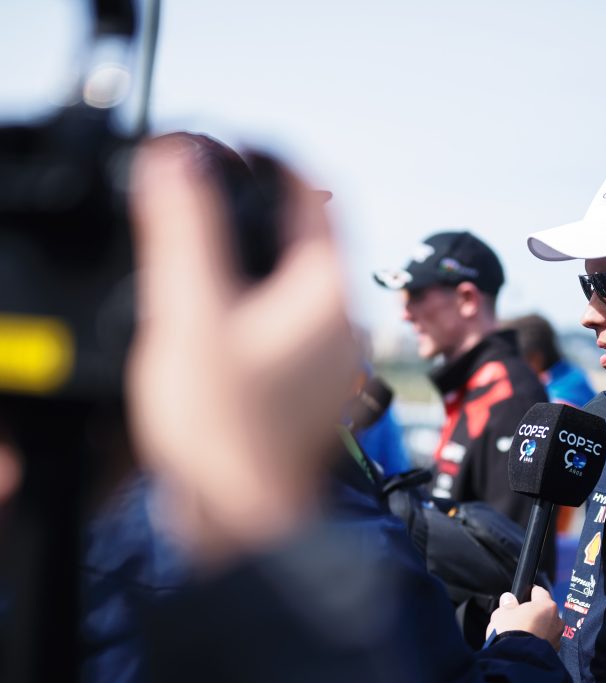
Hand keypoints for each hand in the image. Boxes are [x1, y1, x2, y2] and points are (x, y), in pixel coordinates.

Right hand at [126, 134, 355, 562]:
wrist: (238, 518)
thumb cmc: (221, 430)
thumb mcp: (189, 316)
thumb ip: (183, 231)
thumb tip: (177, 163)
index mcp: (324, 294)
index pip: (316, 195)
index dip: (277, 162)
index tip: (238, 156)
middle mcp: (342, 323)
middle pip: (312, 238)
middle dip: (265, 211)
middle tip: (214, 202)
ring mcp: (335, 361)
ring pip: (303, 283)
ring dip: (264, 261)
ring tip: (213, 258)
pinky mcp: (316, 390)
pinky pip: (295, 324)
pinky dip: (264, 305)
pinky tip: (226, 322)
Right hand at [486, 585, 562, 650]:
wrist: (516, 661)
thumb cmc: (510, 632)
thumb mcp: (502, 613)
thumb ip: (507, 604)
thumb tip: (509, 599)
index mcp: (546, 606)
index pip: (539, 591)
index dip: (528, 593)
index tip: (520, 598)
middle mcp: (556, 620)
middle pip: (543, 611)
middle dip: (532, 614)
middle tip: (516, 618)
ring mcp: (557, 637)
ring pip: (546, 627)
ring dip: (536, 628)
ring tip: (520, 635)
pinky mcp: (555, 652)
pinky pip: (545, 642)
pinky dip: (537, 641)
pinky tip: (525, 645)